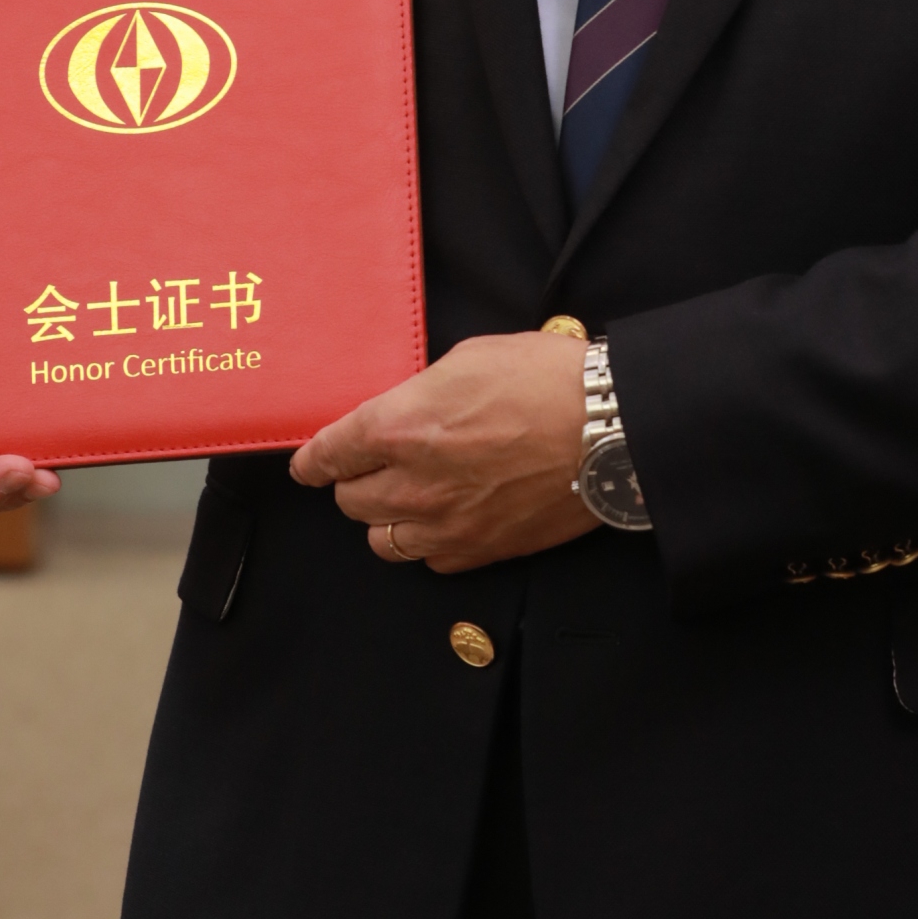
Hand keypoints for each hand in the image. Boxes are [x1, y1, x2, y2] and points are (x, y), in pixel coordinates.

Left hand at [290, 329, 595, 571]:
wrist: (609, 428)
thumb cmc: (546, 380)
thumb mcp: (470, 358)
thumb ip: (422, 390)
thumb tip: (405, 409)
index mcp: (400, 426)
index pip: (328, 455)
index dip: (312, 461)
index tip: (308, 465)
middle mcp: (412, 483)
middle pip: (349, 502)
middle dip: (353, 483)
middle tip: (371, 467)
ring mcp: (446, 524)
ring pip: (382, 540)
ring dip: (385, 518)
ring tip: (407, 497)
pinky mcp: (481, 550)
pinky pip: (430, 560)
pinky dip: (428, 543)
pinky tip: (445, 519)